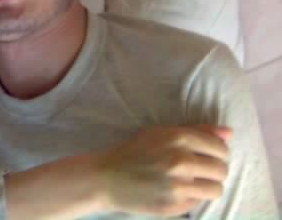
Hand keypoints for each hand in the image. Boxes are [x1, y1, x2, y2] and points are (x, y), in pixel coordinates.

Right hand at [95, 125, 232, 216]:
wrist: (106, 177)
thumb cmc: (134, 152)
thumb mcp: (161, 134)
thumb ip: (196, 131)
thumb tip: (229, 133)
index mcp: (178, 138)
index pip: (220, 147)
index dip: (217, 152)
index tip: (206, 155)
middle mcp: (180, 160)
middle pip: (222, 169)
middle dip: (214, 170)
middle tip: (198, 170)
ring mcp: (178, 185)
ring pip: (216, 189)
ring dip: (206, 186)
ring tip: (190, 182)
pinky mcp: (174, 205)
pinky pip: (198, 202)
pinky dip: (190, 197)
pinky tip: (174, 191)